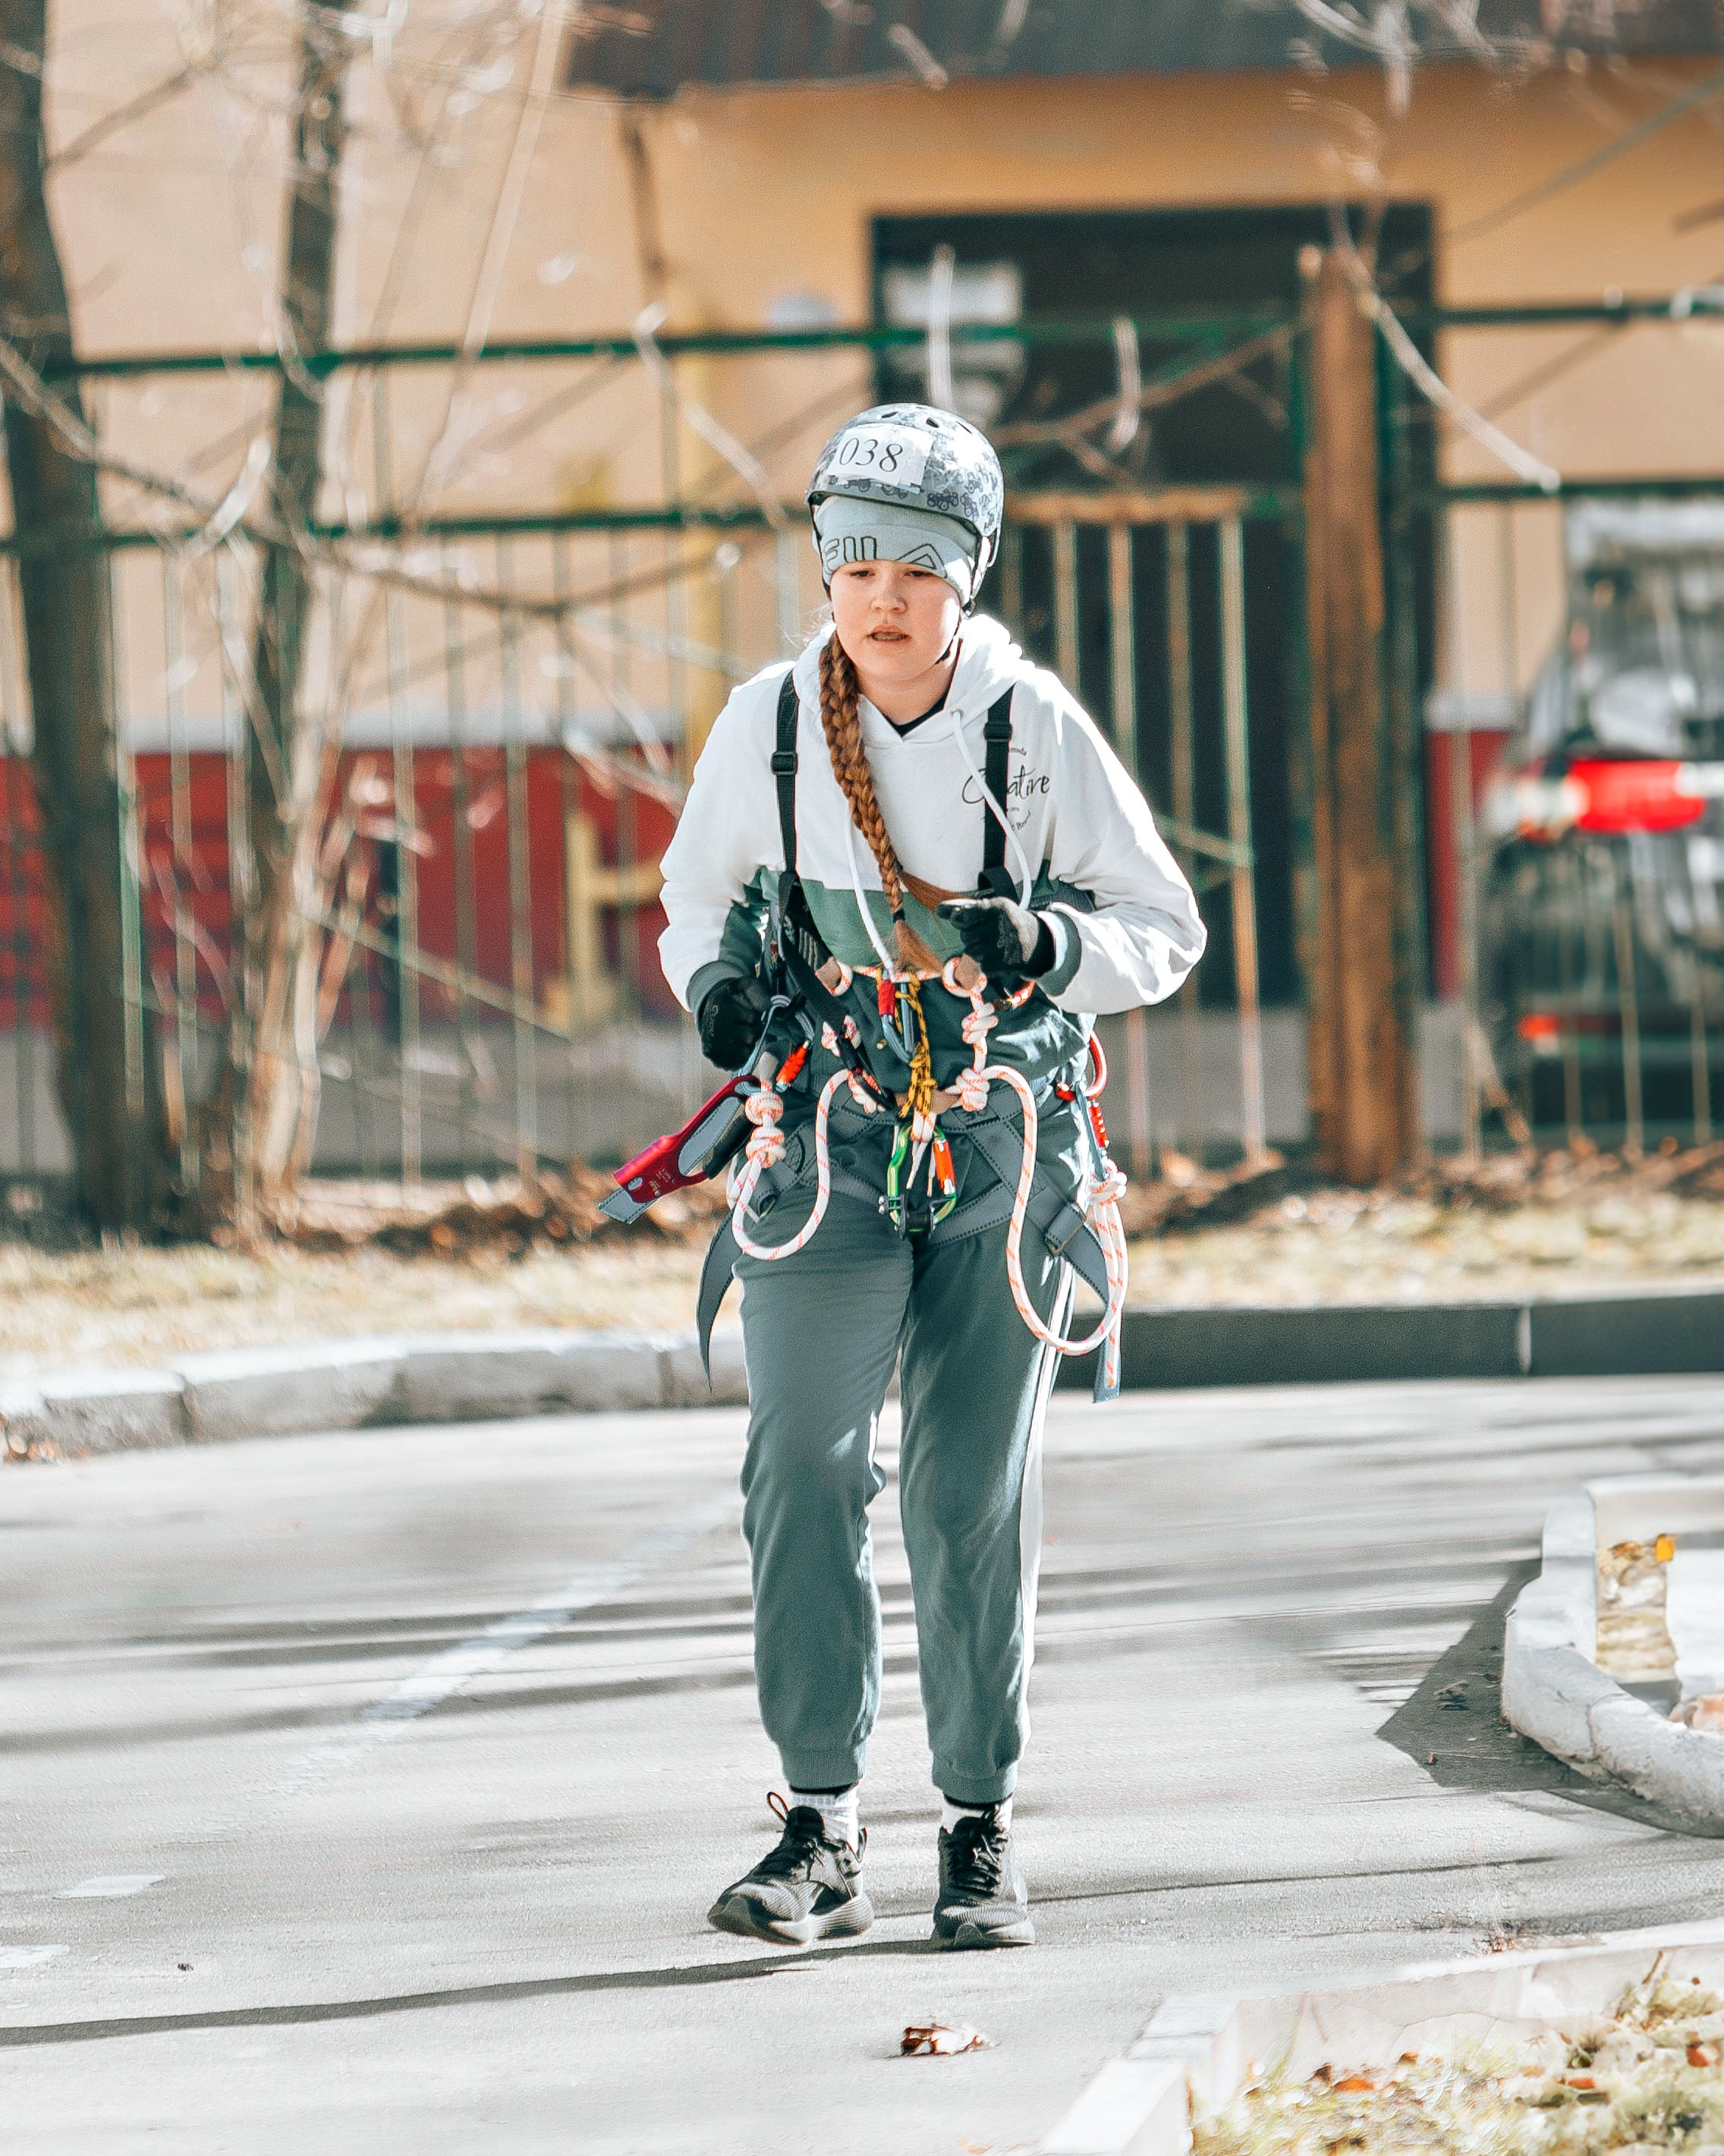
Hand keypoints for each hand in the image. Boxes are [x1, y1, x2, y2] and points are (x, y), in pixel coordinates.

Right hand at [696, 973, 768, 1069]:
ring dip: (748, 1044)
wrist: (712, 1009)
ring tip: (740, 1035)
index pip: (752, 1018)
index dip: (754, 1017)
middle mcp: (714, 1026)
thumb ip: (758, 992)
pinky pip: (737, 1062)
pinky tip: (736, 1045)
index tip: (747, 1014)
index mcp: (721, 1005)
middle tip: (745, 1026)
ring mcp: (711, 1042)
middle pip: (750, 1037)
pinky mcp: (712, 1055)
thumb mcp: (745, 986)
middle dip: (753, 1031)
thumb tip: (766, 1007)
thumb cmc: (733, 998)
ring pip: (745, 1052)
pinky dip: (741, 1055)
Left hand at [937, 896, 1055, 984]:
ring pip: (971, 953)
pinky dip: (984, 963)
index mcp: (999, 908)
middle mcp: (1004, 926)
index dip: (959, 919)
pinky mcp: (1007, 965)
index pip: (964, 915)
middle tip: (984, 933)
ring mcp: (1006, 947)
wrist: (1037, 942)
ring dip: (976, 950)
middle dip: (970, 936)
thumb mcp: (990, 908)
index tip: (964, 920)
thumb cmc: (1006, 922)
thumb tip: (938, 909)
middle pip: (966, 935)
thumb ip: (963, 907)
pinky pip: (980, 967)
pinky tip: (995, 956)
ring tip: (990, 945)